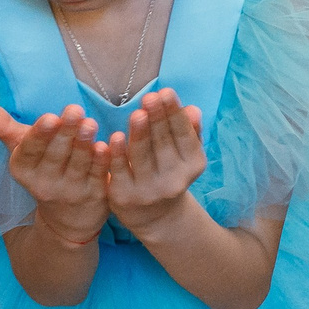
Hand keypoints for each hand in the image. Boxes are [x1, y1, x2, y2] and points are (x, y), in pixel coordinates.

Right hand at [0, 101, 108, 242]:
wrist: (67, 219)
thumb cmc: (43, 169)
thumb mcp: (21, 150)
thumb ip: (1, 126)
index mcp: (24, 170)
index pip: (30, 151)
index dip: (40, 136)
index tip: (49, 117)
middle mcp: (45, 184)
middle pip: (56, 155)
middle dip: (65, 132)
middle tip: (74, 110)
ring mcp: (71, 192)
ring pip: (78, 164)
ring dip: (85, 143)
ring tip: (90, 123)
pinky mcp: (95, 196)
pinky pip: (99, 176)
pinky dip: (103, 161)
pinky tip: (107, 145)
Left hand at [103, 87, 206, 232]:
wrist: (154, 216)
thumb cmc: (169, 171)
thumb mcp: (185, 154)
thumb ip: (189, 130)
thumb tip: (192, 110)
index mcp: (192, 165)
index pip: (184, 136)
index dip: (174, 114)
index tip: (166, 92)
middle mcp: (173, 180)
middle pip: (163, 144)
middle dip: (157, 119)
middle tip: (151, 97)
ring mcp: (148, 190)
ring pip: (142, 156)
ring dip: (140, 134)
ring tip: (138, 113)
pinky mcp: (124, 196)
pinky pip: (119, 171)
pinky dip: (117, 154)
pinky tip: (115, 137)